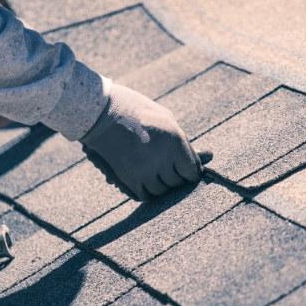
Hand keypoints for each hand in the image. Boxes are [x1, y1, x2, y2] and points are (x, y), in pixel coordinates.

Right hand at [80, 85, 201, 200]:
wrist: (101, 112)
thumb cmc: (136, 110)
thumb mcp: (165, 118)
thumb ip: (181, 141)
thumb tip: (205, 156)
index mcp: (176, 140)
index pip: (193, 170)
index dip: (191, 172)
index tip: (186, 171)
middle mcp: (163, 158)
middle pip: (177, 182)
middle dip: (174, 178)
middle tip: (168, 170)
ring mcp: (146, 171)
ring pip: (161, 191)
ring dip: (159, 185)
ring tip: (154, 174)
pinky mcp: (129, 178)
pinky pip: (144, 195)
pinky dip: (145, 191)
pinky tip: (143, 181)